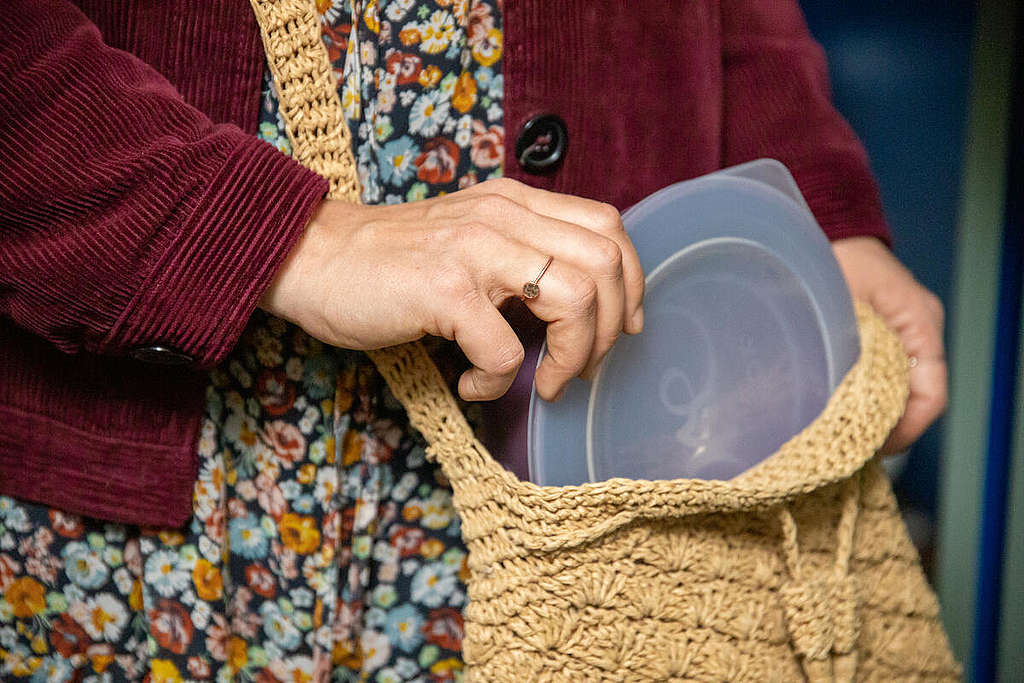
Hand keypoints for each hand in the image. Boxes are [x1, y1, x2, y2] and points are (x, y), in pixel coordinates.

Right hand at [259, 178, 644, 401]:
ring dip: (571, 357)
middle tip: (580, 368)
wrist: (310, 257)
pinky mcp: (444, 290)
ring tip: (541, 382)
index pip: (608, 226)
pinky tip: (471, 386)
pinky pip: (506, 349)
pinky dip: (498, 380)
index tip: (618, 327)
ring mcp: (474, 249)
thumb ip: (519, 254)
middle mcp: (502, 216)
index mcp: (513, 202)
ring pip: (575, 299)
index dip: (628, 283)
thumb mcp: (469, 240)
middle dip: (609, 329)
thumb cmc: (389, 263)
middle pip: (606, 261)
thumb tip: (576, 307)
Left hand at [831, 236, 946, 452]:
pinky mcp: (889, 333)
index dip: (906, 429)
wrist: (830, 227)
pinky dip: (870, 395)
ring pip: (903, 388)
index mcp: (918, 324)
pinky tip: (840, 407)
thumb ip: (845, 347)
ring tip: (842, 433)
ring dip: (877, 413)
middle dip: (888, 428)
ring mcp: (908, 333)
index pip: (930, 394)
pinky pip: (889, 373)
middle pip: (918, 398)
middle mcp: (921, 331)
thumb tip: (835, 399)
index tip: (873, 449)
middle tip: (849, 447)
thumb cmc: (832, 258)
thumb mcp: (837, 304)